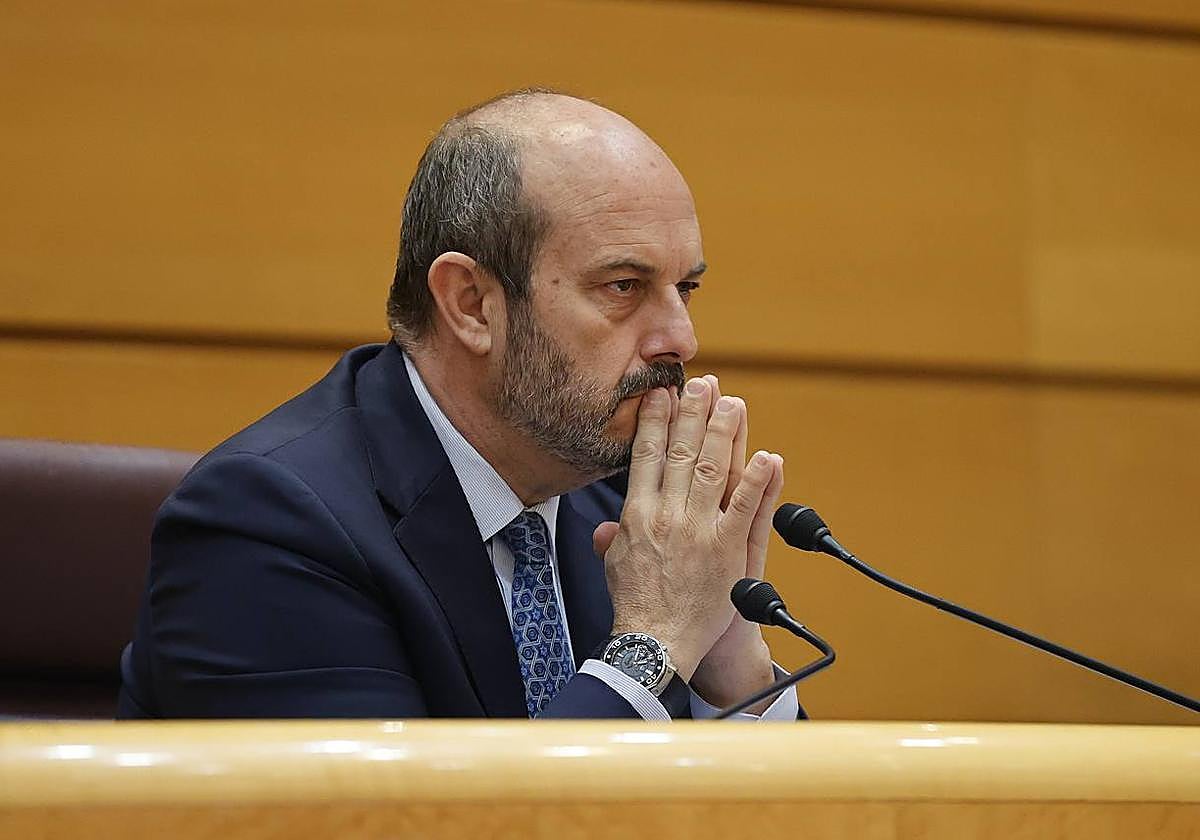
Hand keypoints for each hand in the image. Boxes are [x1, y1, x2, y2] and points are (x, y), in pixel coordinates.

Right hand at [593, 376, 777, 680]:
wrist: (656, 644)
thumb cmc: (634, 607)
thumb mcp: (614, 565)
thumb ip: (612, 538)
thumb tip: (604, 527)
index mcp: (638, 514)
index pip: (646, 455)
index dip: (655, 420)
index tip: (662, 393)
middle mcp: (668, 515)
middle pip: (680, 452)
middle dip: (692, 413)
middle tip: (702, 383)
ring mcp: (700, 531)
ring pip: (712, 469)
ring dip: (724, 432)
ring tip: (734, 403)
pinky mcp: (729, 551)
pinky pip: (747, 508)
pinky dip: (758, 481)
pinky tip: (768, 457)